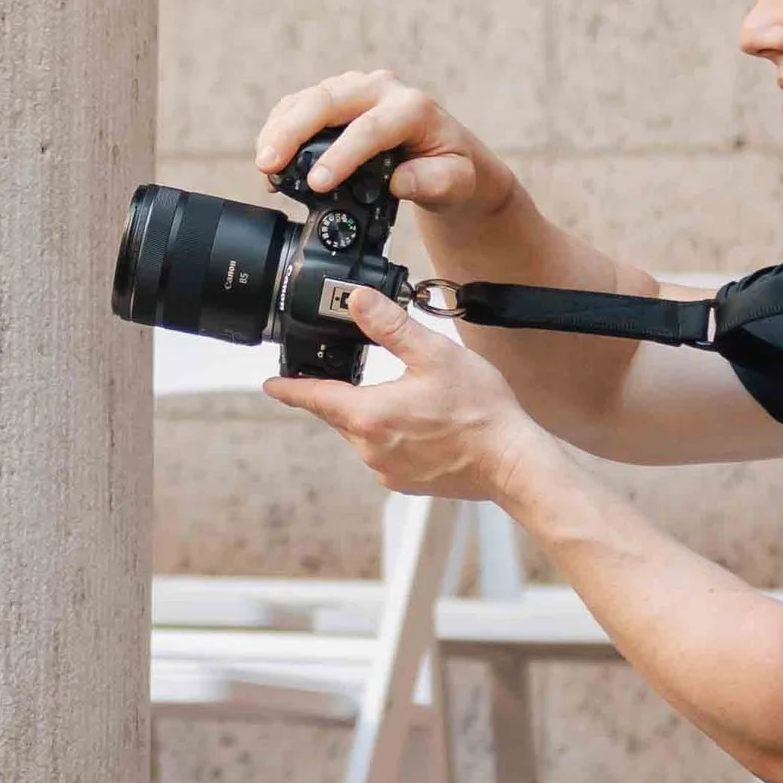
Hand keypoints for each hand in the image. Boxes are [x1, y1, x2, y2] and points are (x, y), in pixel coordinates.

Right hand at [253, 68, 515, 221]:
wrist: (444, 154)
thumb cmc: (450, 167)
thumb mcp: (457, 181)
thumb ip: (436, 181)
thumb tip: (400, 182)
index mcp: (413, 108)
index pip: (371, 127)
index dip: (340, 155)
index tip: (317, 183)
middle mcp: (381, 89)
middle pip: (328, 100)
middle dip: (292, 132)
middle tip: (268, 165)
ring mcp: (355, 89)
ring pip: (307, 99)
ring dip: (279, 130)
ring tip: (263, 165)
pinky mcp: (335, 97)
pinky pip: (300, 105)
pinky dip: (280, 128)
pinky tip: (269, 157)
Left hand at [265, 288, 537, 500]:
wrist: (511, 462)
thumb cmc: (480, 411)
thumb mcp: (434, 355)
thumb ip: (390, 326)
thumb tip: (356, 300)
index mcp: (369, 414)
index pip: (314, 397)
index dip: (289, 388)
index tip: (270, 384)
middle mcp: (369, 447)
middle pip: (339, 414)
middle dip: (342, 394)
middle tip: (359, 374)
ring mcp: (385, 469)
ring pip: (362, 434)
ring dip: (373, 415)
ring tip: (409, 400)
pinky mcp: (403, 482)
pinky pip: (383, 453)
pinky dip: (392, 437)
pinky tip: (423, 426)